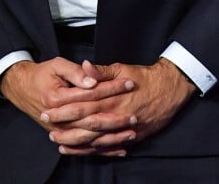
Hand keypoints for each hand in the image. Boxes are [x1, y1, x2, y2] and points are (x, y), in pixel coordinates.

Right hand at [0, 57, 134, 151]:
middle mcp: (59, 118)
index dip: (111, 88)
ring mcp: (61, 130)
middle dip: (115, 118)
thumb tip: (91, 80)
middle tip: (135, 115)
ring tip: (131, 132)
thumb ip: (75, 72)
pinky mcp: (64, 137)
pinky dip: (102, 150)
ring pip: (90, 138)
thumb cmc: (42, 74)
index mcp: (58, 97)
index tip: (129, 83)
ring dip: (112, 137)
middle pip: (92, 120)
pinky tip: (119, 150)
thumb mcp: (57, 65)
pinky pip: (85, 148)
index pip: (90, 94)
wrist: (23, 88)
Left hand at [41, 58, 196, 155]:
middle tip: (48, 129)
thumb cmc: (144, 77)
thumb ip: (102, 71)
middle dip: (66, 127)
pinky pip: (109, 147)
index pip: (83, 103)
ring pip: (96, 140)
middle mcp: (117, 114)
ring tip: (59, 143)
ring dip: (76, 143)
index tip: (49, 108)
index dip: (64, 108)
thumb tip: (84, 66)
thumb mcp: (122, 68)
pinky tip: (80, 151)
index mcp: (112, 96)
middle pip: (86, 124)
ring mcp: (124, 128)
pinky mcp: (131, 137)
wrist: (170, 90)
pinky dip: (93, 151)